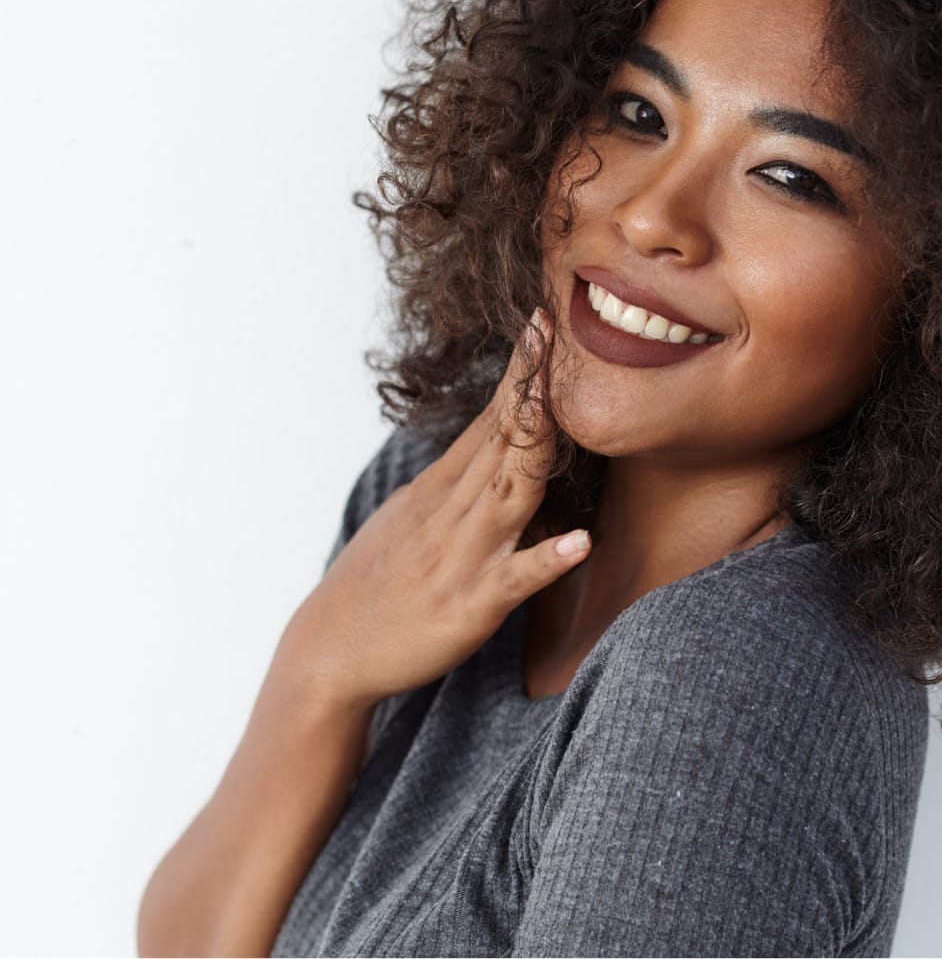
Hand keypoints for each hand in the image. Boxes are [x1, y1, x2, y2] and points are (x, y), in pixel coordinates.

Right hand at [280, 308, 589, 710]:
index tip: (541, 321)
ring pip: (510, 495)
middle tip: (557, 332)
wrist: (329, 652)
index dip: (519, 373)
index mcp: (442, 486)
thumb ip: (458, 474)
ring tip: (562, 410)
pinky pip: (516, 580)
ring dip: (536, 451)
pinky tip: (580, 543)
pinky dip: (546, 560)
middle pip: (502, 441)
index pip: (489, 418)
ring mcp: (464, 556)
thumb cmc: (377, 581)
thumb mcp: (413, 512)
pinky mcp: (472, 605)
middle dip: (532, 389)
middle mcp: (454, 511)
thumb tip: (496, 434)